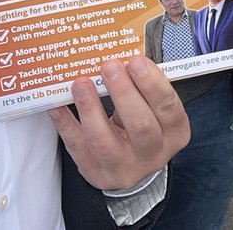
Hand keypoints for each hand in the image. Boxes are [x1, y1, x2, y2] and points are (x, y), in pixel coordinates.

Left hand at [50, 56, 189, 190]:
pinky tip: (57, 106)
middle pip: (140, 125)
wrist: (132, 163)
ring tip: (81, 83)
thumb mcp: (153, 107)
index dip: (152, 83)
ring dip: (90, 109)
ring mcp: (125, 168)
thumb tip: (119, 57)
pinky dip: (65, 125)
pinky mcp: (97, 175)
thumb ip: (142, 87)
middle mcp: (153, 153)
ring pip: (105, 141)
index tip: (136, 60)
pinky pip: (78, 149)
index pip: (168, 107)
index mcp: (174, 132)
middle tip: (109, 66)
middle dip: (123, 92)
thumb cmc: (143, 123)